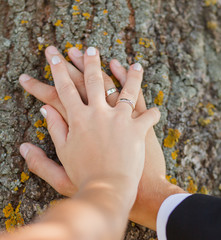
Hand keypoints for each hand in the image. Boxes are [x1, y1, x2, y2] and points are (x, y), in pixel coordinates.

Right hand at [19, 46, 169, 228]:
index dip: (58, 69)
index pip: (64, 87)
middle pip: (94, 80)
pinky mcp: (138, 129)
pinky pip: (148, 113)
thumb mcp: (62, 155)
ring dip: (132, 75)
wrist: (108, 191)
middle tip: (90, 48)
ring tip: (136, 64)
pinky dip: (152, 109)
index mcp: (78, 119)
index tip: (54, 55)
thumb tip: (44, 110)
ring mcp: (120, 119)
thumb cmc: (84, 176)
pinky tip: (156, 105)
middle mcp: (98, 113)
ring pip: (128, 90)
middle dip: (90, 61)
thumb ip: (53, 130)